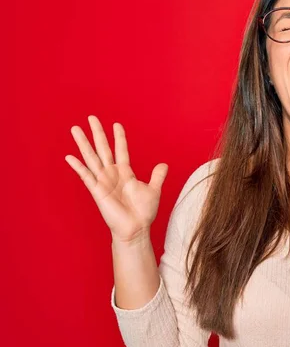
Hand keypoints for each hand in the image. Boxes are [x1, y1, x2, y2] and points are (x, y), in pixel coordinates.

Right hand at [65, 115, 168, 243]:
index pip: (121, 150)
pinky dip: (78, 167)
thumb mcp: (153, 190)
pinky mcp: (97, 191)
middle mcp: (112, 174)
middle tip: (91, 117)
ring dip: (83, 144)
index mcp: (125, 173)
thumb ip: (157, 176)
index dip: (119, 137)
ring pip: (92, 158)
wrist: (136, 229)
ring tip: (75, 129)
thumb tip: (164, 164)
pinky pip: (86, 177)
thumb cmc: (143, 212)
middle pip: (103, 149)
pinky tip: (69, 157)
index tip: (116, 124)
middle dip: (97, 133)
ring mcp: (103, 182)